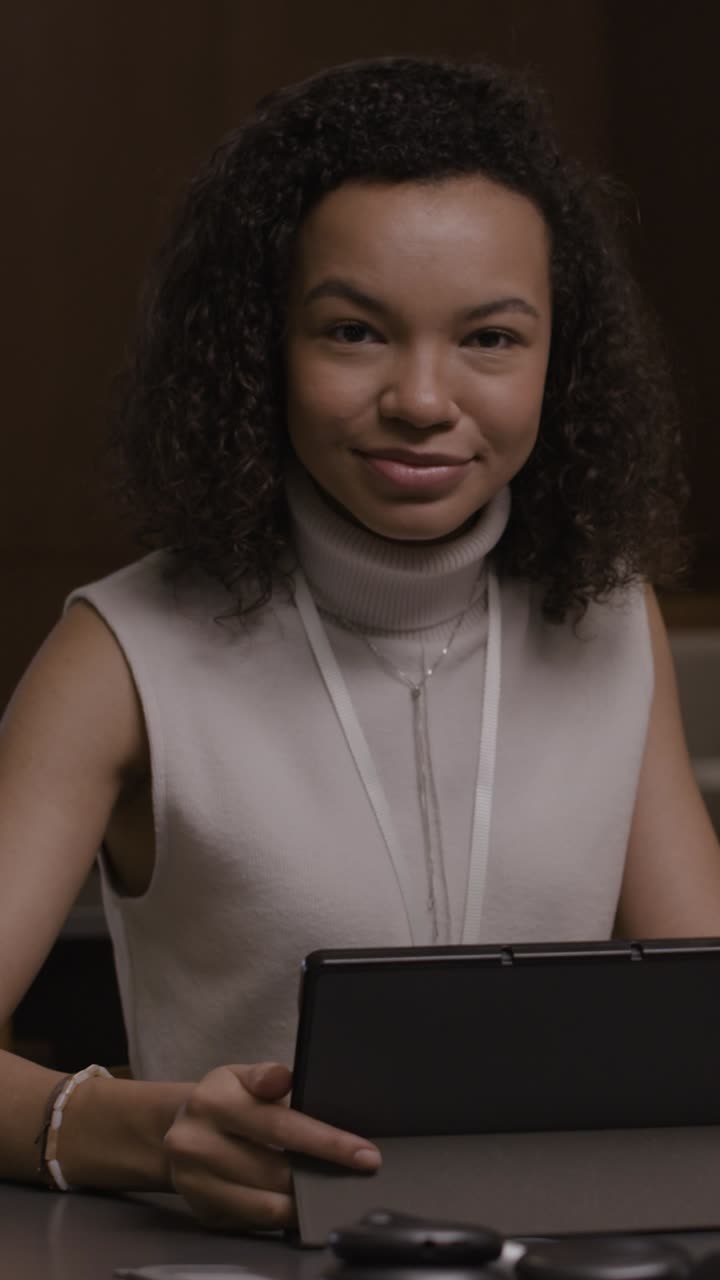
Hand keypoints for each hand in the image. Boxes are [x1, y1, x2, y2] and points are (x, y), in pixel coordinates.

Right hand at [163, 1061, 381, 1229]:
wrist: (174, 1131)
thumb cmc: (222, 1100)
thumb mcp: (239, 1075)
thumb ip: (266, 1075)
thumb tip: (285, 1079)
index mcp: (212, 1102)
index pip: (281, 1126)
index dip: (327, 1143)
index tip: (365, 1156)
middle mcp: (197, 1144)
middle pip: (275, 1171)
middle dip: (319, 1177)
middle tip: (353, 1178)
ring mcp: (195, 1183)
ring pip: (264, 1207)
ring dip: (302, 1203)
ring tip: (328, 1194)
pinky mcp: (200, 1212)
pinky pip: (251, 1222)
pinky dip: (280, 1217)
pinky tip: (297, 1205)